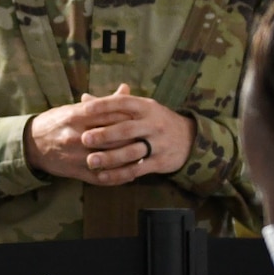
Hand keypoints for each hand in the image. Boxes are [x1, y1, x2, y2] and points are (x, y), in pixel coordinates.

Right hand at [24, 84, 152, 182]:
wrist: (31, 144)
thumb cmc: (57, 122)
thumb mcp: (76, 108)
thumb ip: (103, 102)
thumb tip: (126, 88)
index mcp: (77, 116)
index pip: (110, 114)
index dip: (130, 117)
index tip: (144, 117)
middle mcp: (76, 136)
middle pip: (113, 137)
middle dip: (134, 137)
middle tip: (151, 136)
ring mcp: (76, 156)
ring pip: (110, 158)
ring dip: (130, 158)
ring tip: (146, 155)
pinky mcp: (76, 172)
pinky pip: (102, 176)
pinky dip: (119, 176)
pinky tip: (133, 172)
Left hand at [76, 90, 194, 184]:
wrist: (190, 138)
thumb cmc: (155, 120)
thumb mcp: (141, 108)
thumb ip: (114, 105)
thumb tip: (83, 98)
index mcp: (146, 107)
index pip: (124, 103)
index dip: (104, 105)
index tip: (84, 108)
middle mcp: (153, 124)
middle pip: (127, 129)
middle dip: (105, 134)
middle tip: (84, 138)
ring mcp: (159, 144)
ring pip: (132, 151)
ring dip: (110, 157)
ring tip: (91, 161)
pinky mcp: (160, 162)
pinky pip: (137, 169)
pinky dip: (119, 174)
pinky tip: (103, 176)